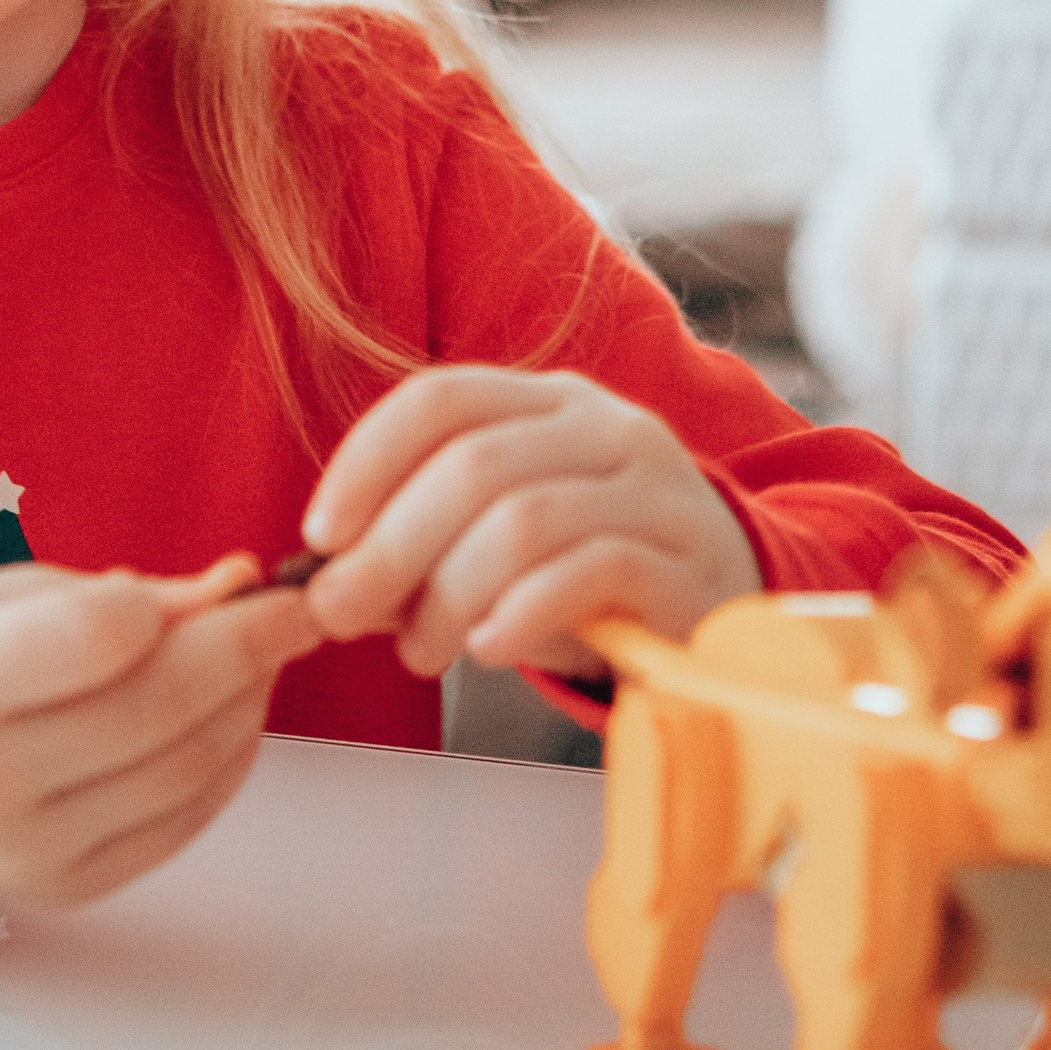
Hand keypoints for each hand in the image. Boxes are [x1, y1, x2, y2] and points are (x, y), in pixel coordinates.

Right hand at [0, 557, 315, 912]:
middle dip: (255, 646)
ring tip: (267, 654)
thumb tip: (241, 584)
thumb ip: (120, 596)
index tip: (229, 580)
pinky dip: (228, 762)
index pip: (98, 636)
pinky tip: (236, 714)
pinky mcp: (68, 891)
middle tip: (305, 605)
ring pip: (189, 770)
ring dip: (253, 704)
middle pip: (163, 707)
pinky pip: (182, 823)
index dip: (176, 605)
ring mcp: (29, 854)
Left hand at [298, 366, 759, 681]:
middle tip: (345, 612)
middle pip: (473, 464)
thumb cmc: (596, 582)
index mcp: (550, 402)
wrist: (731, 618)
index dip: (366, 461)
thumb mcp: (506, 545)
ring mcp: (656, 490)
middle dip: (390, 545)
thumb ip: (424, 551)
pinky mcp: (690, 562)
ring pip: (524, 518)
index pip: (442, 399)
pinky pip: (591, 569)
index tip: (319, 535)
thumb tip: (326, 580)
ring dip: (449, 593)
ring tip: (421, 650)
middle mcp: (607, 428)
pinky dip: (523, 610)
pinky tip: (490, 647)